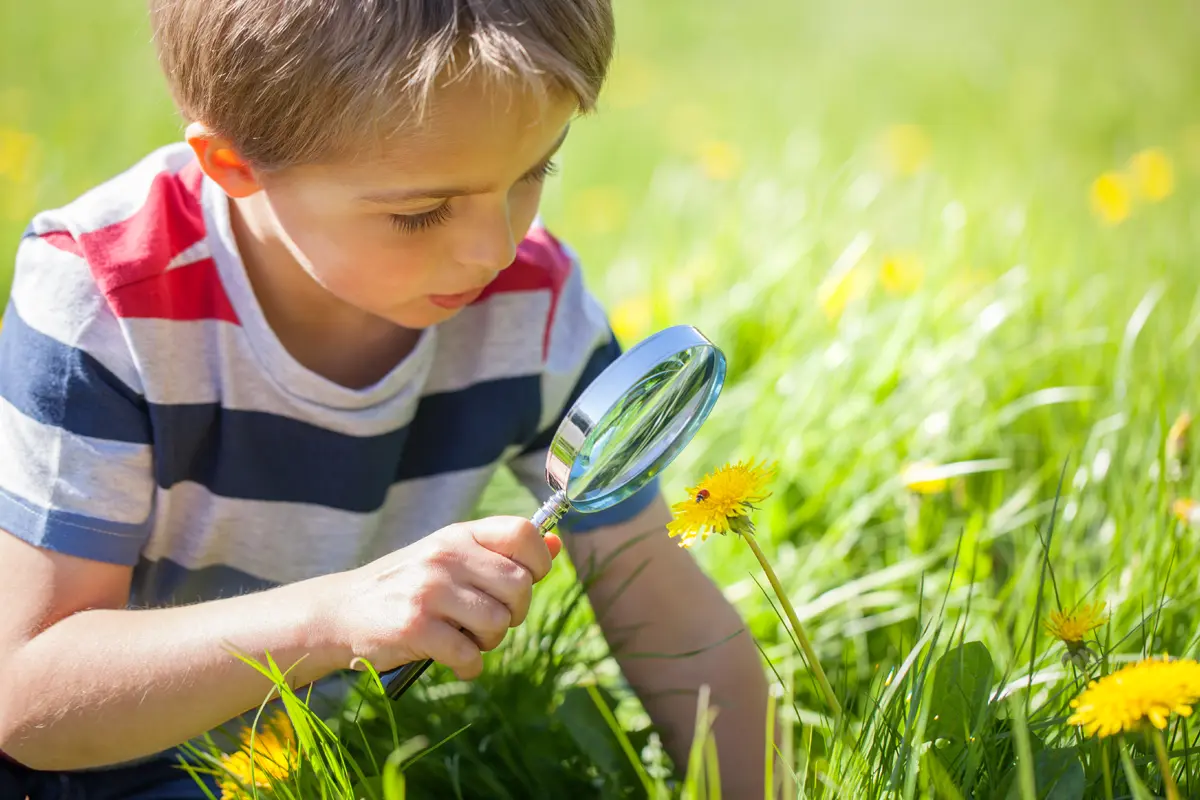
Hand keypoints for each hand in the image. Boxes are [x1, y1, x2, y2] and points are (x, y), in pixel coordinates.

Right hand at [314, 517, 562, 678]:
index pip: (523, 532)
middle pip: (520, 585)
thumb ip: (499, 553)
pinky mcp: (415, 628)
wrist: (339, 612)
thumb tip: (556, 544)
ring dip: (489, 642)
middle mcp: (446, 556)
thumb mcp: (450, 557)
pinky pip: (470, 657)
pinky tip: (453, 660)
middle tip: (489, 621)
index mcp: (458, 535)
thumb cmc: (406, 586)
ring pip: (499, 623)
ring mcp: (430, 591)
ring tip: (464, 637)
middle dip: (514, 613)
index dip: (538, 561)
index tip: (525, 581)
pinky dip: (469, 667)